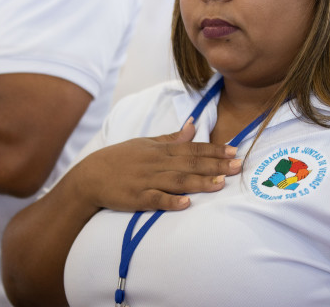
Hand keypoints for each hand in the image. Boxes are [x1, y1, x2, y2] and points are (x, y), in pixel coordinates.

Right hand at [70, 119, 241, 212]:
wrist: (91, 176)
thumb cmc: (121, 158)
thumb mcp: (146, 143)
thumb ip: (172, 138)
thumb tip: (193, 125)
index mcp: (160, 149)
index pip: (192, 148)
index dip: (213, 150)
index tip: (234, 151)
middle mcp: (156, 163)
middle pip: (189, 164)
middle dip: (215, 165)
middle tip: (237, 166)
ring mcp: (147, 180)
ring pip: (177, 181)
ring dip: (199, 182)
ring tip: (220, 184)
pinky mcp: (137, 198)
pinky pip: (156, 199)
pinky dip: (170, 201)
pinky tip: (186, 203)